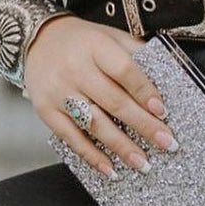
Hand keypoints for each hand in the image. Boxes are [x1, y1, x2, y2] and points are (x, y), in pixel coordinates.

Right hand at [22, 15, 177, 176]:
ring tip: (143, 163)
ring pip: (94, 124)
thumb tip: (166, 79)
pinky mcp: (46, 111)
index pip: (123, 70)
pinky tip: (110, 169)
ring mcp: (58, 92)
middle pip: (113, 101)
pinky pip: (71, 137)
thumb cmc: (82, 41)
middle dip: (143, 125)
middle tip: (166, 143)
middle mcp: (75, 69)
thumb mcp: (109, 36)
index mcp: (95, 46)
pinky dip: (91, 156)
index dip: (144, 91)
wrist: (37, 39)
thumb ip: (134, 54)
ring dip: (121, 146)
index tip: (162, 110)